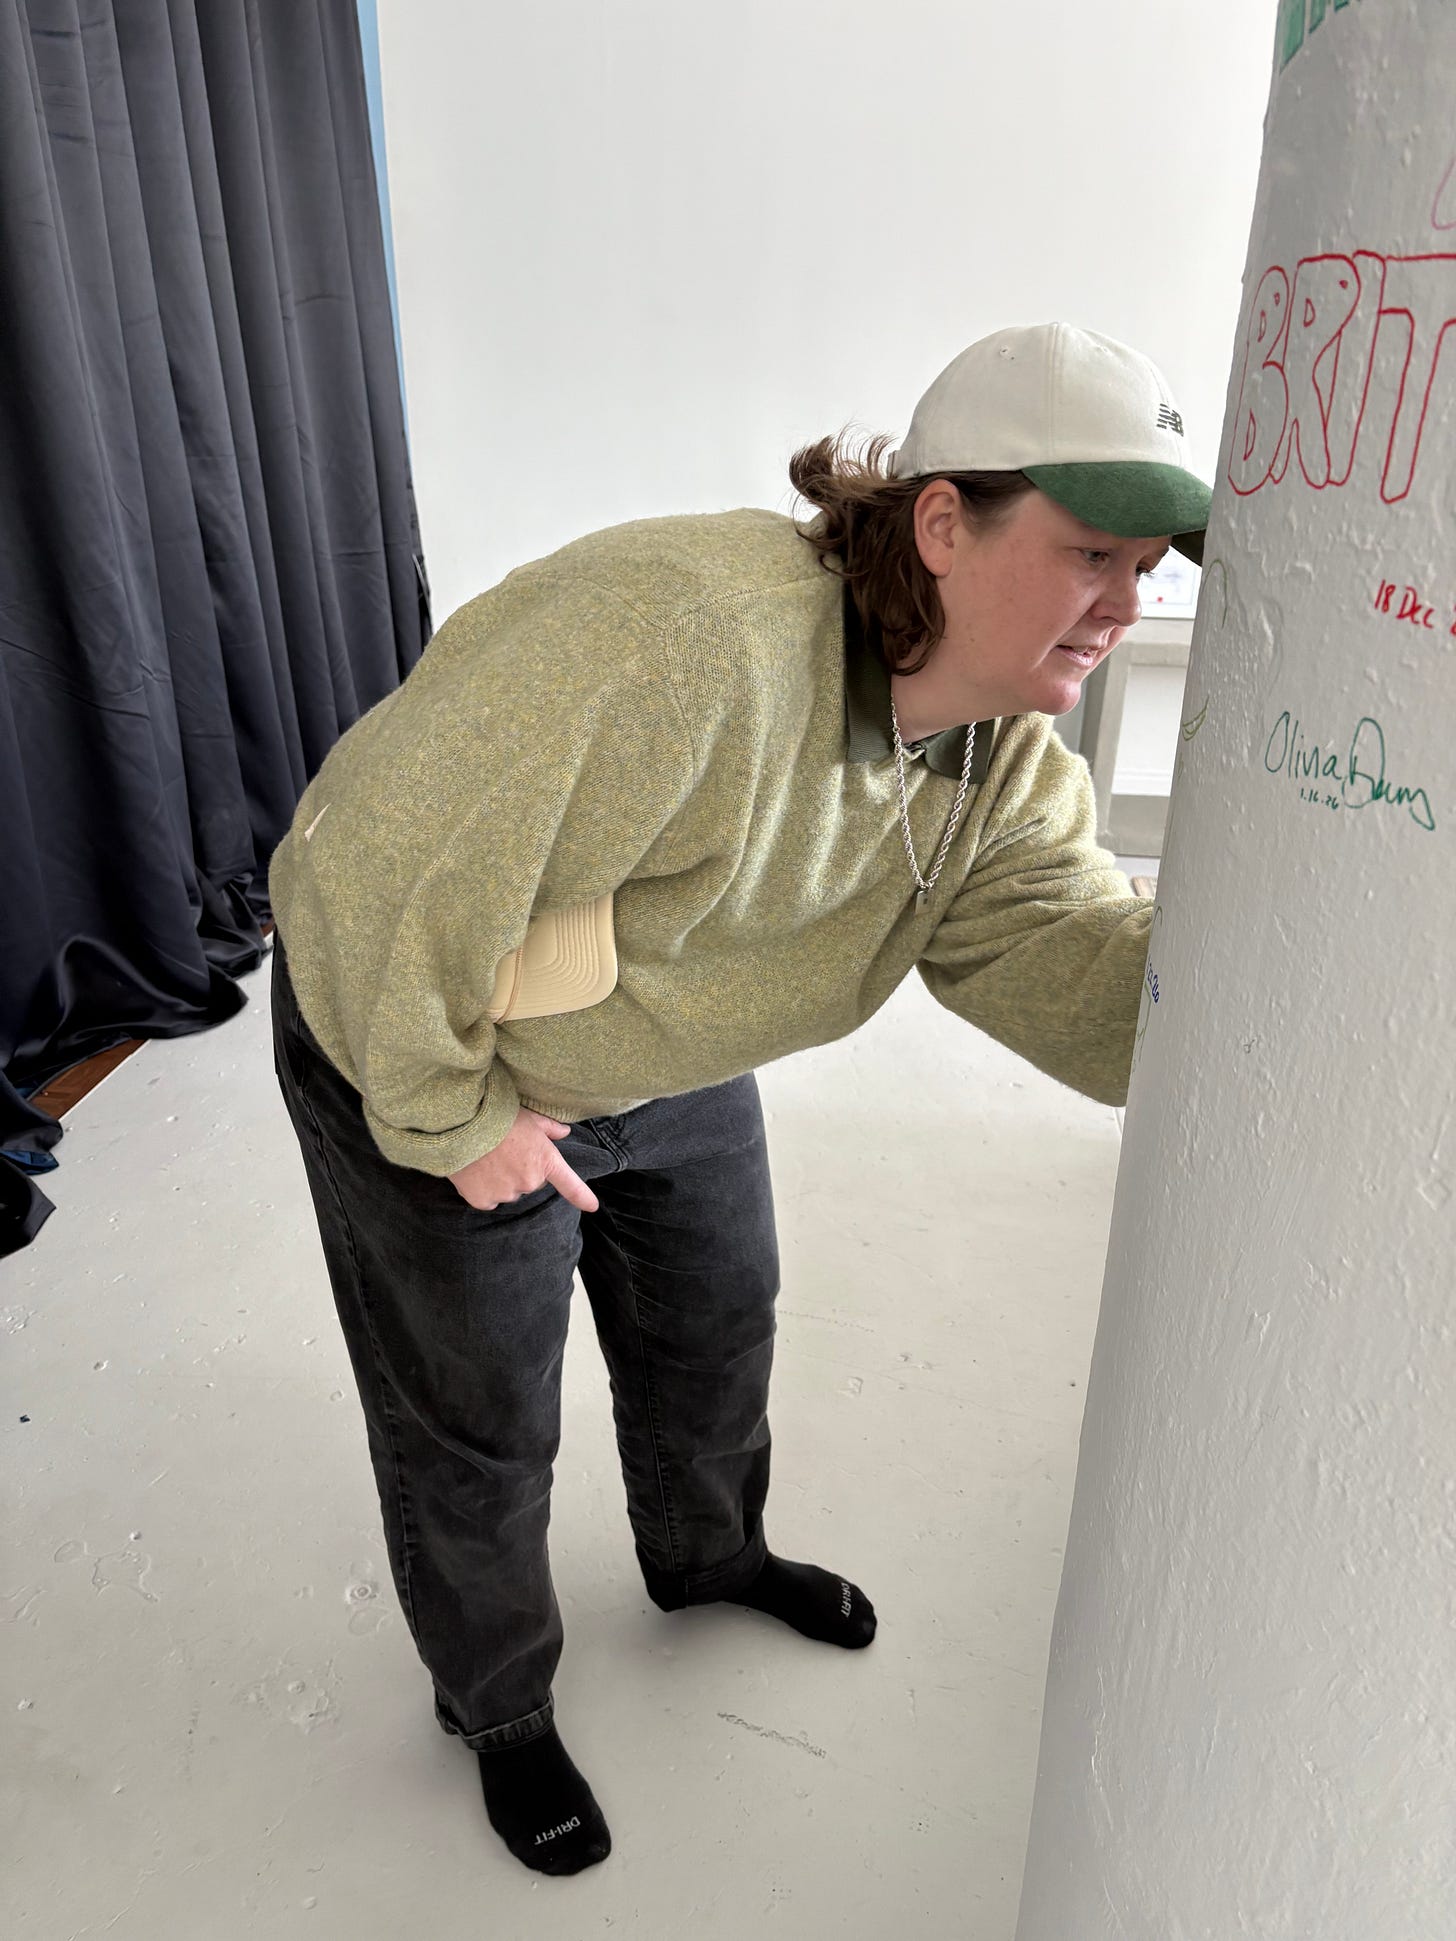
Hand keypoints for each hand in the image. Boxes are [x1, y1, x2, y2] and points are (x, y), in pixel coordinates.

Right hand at [447, 1108, 599, 1213]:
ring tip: (487, 1158)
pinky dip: (483, 1189)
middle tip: (505, 1151)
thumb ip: (549, 1127)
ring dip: (502, 1180)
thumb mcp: (530, 1116)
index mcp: (545, 1160)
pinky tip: (476, 1170)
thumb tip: (564, 1131)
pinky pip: (488, 1199)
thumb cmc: (498, 1116)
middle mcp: (530, 1181)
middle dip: (521, 1170)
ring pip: (508, 1192)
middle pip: (529, 1183)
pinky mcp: (483, 1200)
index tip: (592, 1206)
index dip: (582, 1197)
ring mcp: (506, 1193)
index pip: (569, 1183)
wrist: (462, 1124)